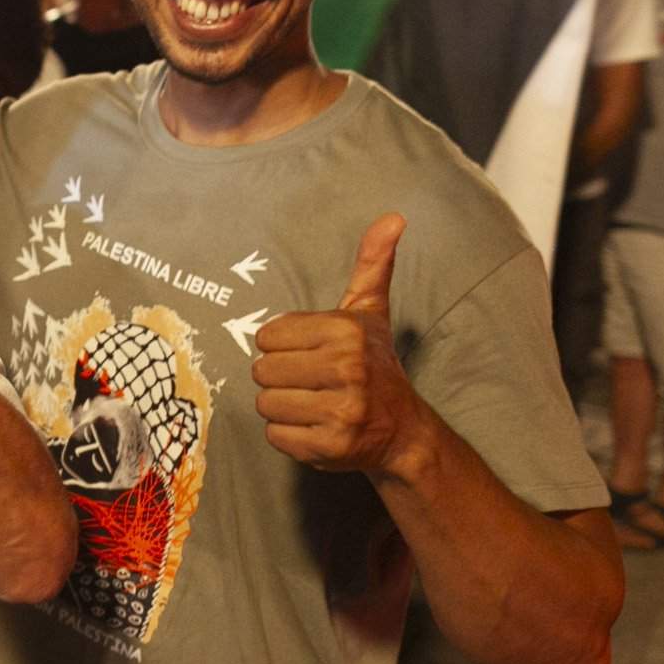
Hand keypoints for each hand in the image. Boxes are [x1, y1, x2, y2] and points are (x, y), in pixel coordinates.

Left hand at [252, 215, 423, 473]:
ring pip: (265, 402)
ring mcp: (341, 411)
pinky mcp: (330, 446)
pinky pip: (275, 435)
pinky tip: (315, 426)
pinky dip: (288, 434)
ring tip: (312, 403)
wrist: (402, 429)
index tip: (311, 353)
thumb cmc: (374, 363)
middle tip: (309, 381)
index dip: (282, 346)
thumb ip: (372, 264)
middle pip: (262, 369)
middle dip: (279, 377)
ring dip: (281, 406)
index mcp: (347, 331)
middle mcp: (347, 369)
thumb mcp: (370, 311)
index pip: (268, 335)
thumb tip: (393, 217)